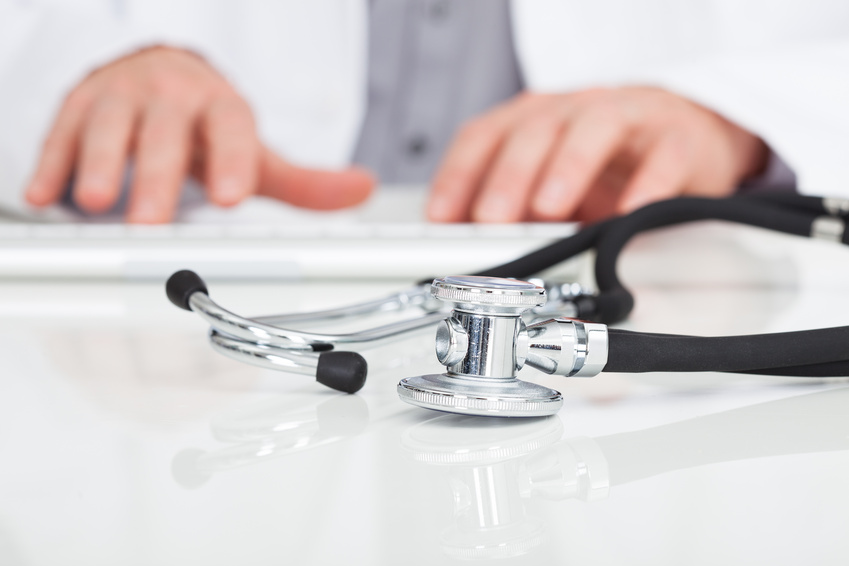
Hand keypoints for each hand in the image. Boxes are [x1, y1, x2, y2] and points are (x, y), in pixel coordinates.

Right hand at [25, 46, 372, 222]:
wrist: (158, 74)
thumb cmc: (208, 125)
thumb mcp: (254, 149)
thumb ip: (304, 181)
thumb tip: (363, 189)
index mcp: (221, 107)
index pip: (230, 128)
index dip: (232, 160)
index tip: (232, 196)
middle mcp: (171, 96)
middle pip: (164, 132)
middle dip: (158, 176)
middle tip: (151, 221)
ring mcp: (122, 97)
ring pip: (108, 125)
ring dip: (98, 163)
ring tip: (97, 202)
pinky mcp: (79, 106)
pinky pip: (60, 132)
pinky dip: (50, 163)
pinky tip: (41, 195)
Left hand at [427, 87, 767, 222]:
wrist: (684, 139)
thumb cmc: (607, 166)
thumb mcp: (549, 187)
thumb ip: (514, 210)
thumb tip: (468, 250)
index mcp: (537, 119)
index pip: (485, 135)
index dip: (458, 174)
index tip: (440, 218)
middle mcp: (576, 111)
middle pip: (536, 129)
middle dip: (509, 175)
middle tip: (491, 218)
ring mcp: (629, 118)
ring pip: (596, 127)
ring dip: (568, 167)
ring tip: (549, 207)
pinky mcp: (678, 138)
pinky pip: (664, 155)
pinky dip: (649, 183)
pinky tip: (632, 210)